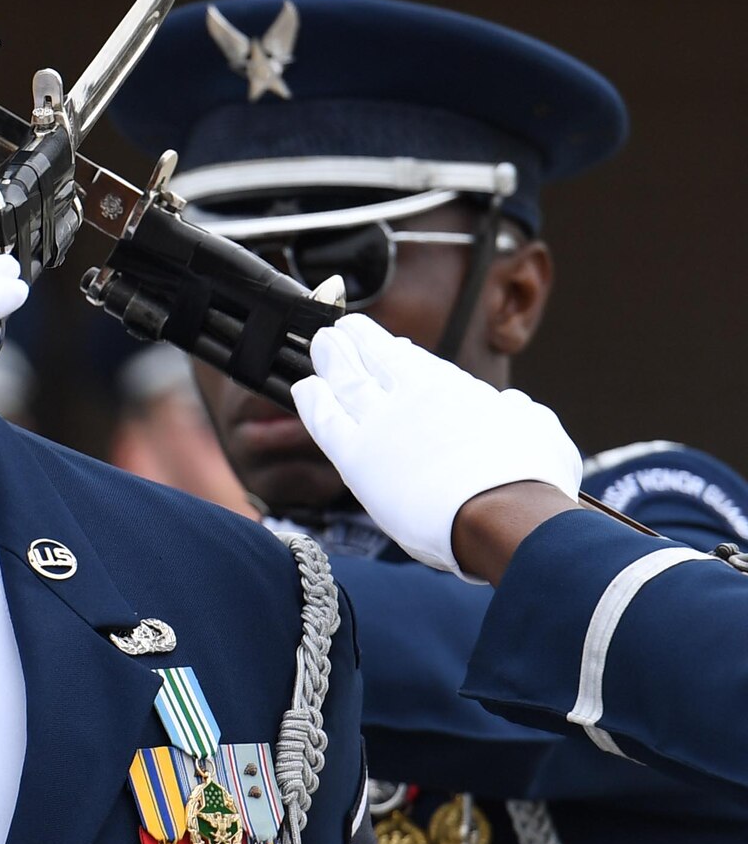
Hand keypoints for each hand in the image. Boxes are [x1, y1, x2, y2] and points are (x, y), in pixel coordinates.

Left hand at [292, 313, 582, 572]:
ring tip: (321, 343)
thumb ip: (520, 413)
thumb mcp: (538, 430)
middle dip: (356, 343)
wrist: (503, 513)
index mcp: (452, 389)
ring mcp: (379, 423)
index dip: (396, 351)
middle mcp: (410, 397)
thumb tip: (514, 404)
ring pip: (345, 381)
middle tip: (339, 331)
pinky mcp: (356, 457)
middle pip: (374, 361)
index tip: (392, 345)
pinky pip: (324, 420)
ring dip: (331, 358)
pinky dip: (312, 400)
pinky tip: (304, 387)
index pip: (415, 364)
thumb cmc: (530, 478)